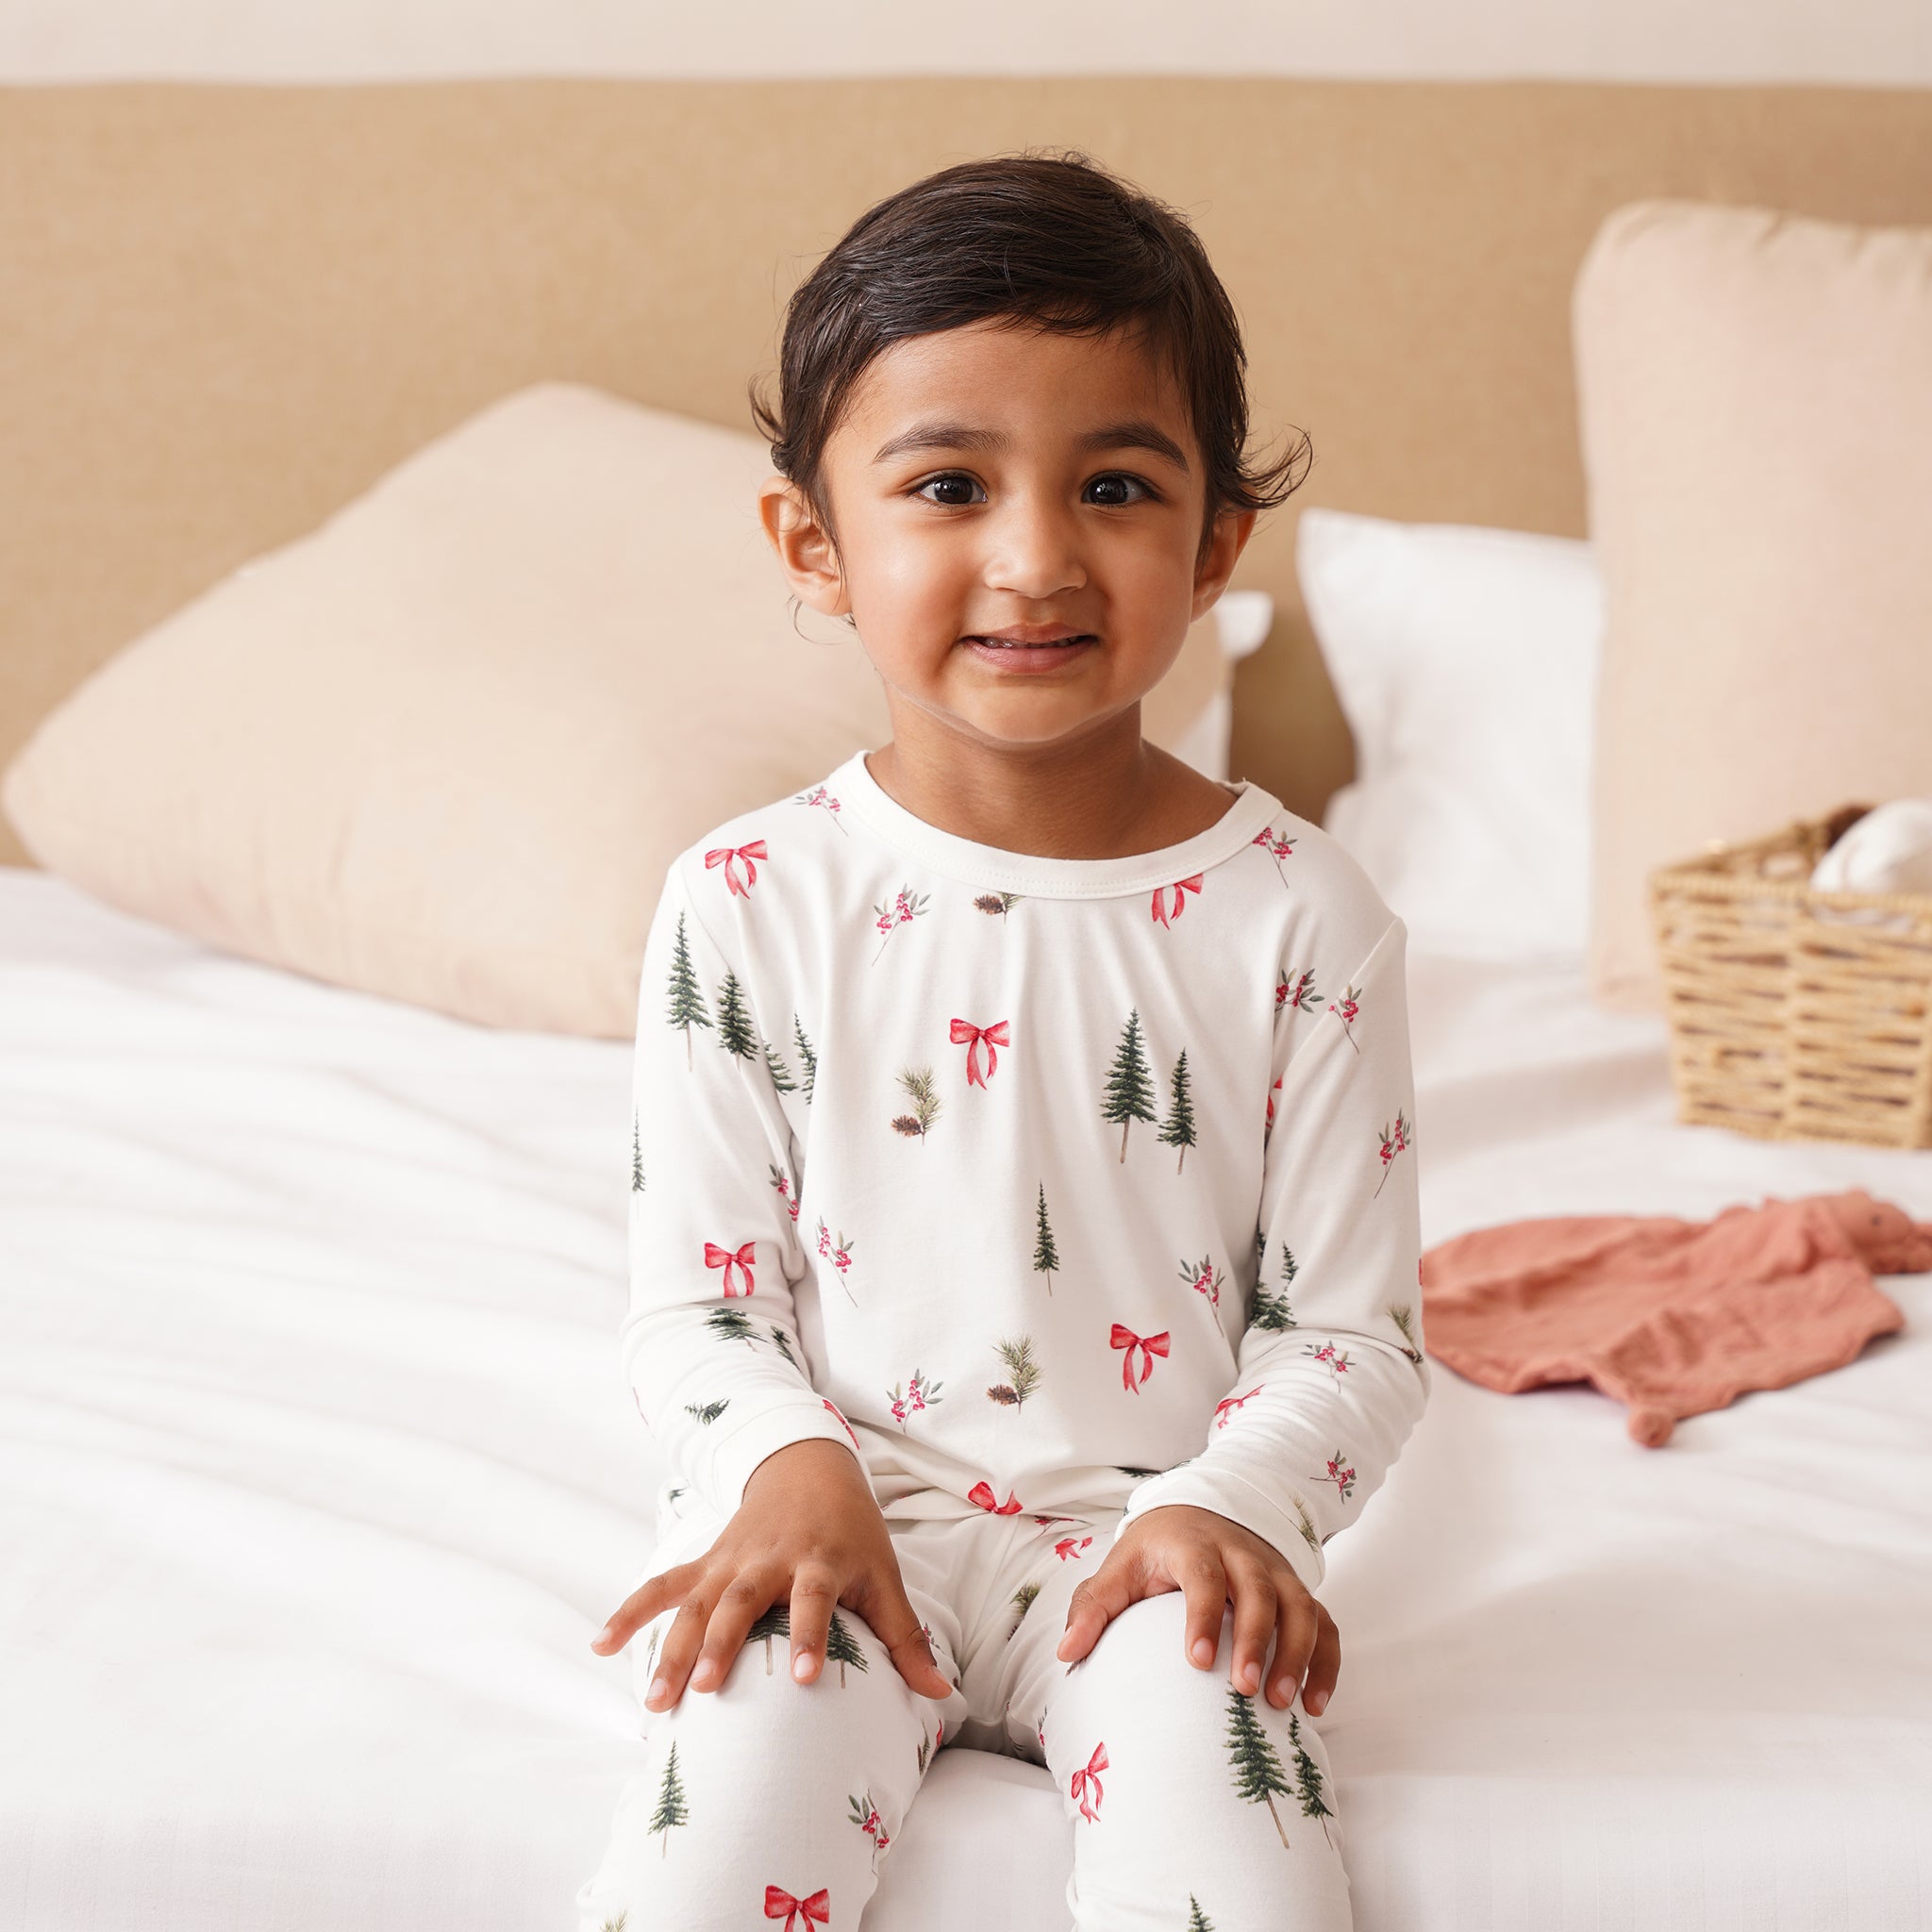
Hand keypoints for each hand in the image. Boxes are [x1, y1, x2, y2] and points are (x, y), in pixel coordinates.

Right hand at [588, 1438, 952, 1711]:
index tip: (804, 1680)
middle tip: (705, 1693)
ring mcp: (729, 1560)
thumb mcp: (884, 1576)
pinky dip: (631, 1612)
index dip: (810, 1636)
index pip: (814, 1600)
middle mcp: (768, 1560)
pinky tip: (602, 1645)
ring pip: (695, 1603)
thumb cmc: (853, 1533)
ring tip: (655, 1701)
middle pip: (741, 1602)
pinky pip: (662, 1587)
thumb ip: (905, 1637)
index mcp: (818, 1562)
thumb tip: (942, 1693)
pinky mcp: (705, 1562)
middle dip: (722, 1645)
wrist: (809, 1467)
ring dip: (672, 1648)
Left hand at [1055, 1504, 1338, 1712]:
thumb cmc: (1156, 1551)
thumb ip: (1094, 1606)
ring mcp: (1276, 1572)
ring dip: (1297, 1654)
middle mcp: (1242, 1554)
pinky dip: (1326, 1663)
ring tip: (1282, 1704)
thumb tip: (1067, 1652)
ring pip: (1300, 1606)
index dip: (1202, 1616)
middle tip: (1245, 1690)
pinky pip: (1325, 1625)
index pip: (1203, 1575)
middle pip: (1259, 1590)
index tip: (1197, 1662)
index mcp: (1193, 1544)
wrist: (1199, 1513)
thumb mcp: (1120, 1566)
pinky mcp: (1298, 1593)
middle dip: (1257, 1640)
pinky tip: (1315, 1706)